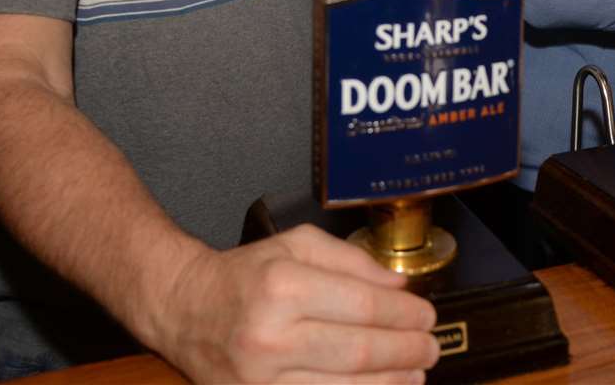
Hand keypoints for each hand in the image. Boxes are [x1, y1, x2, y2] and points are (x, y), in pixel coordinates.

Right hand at [151, 225, 439, 383]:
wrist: (184, 309)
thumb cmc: (246, 276)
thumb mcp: (296, 244)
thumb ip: (352, 261)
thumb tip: (400, 288)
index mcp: (282, 286)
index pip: (364, 306)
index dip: (405, 316)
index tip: (427, 316)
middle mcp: (269, 336)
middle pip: (360, 352)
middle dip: (407, 352)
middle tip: (430, 348)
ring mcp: (259, 381)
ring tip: (415, 374)